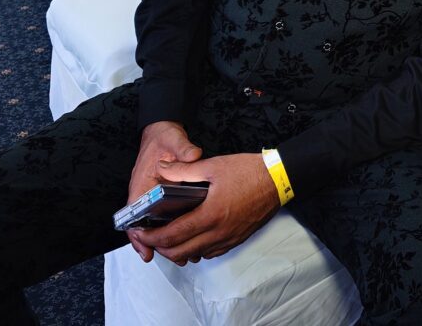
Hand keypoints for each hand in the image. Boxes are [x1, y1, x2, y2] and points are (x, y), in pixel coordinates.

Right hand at [126, 122, 202, 260]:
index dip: (138, 236)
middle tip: (175, 257)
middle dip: (158, 244)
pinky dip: (174, 228)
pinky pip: (165, 217)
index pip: (134, 216)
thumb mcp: (173, 141)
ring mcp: (154, 197)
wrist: (162, 131)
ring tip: (184, 253)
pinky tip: (188, 236)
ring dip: (167, 239)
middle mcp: (145, 194)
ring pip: (156, 225)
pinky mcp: (164, 196)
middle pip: (145, 227)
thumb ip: (182, 149)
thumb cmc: (163, 138)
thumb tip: (193, 155)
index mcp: (142, 185)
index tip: (147, 250)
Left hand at [129, 153, 280, 265]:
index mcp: (210, 215)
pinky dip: (196, 250)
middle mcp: (219, 232)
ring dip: (178, 250)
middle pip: (180, 253)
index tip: (141, 232)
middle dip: (161, 247)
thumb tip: (161, 169)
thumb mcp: (214, 165)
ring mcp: (229, 239)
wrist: (280, 179)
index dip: (152, 237)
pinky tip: (194, 236)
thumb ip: (184, 169)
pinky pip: (211, 253)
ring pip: (195, 256)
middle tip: (151, 236)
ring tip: (169, 236)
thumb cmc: (250, 171)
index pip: (173, 236)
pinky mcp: (237, 239)